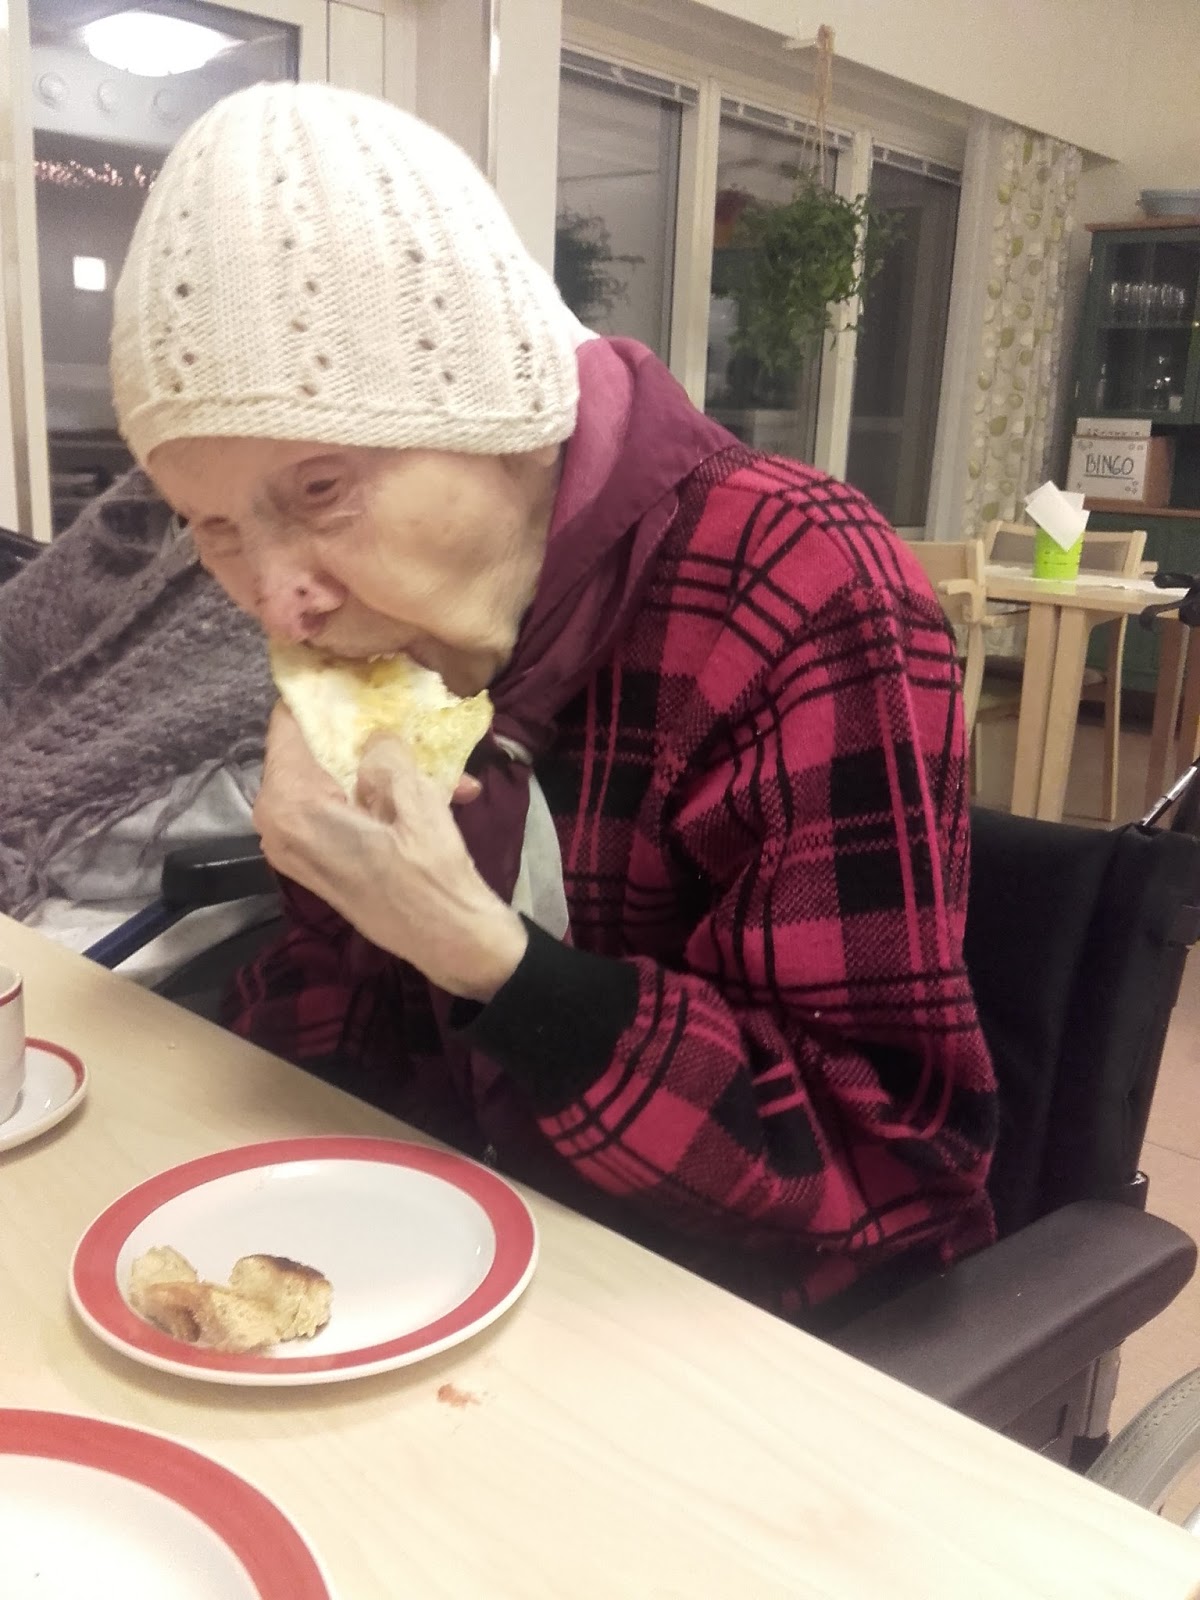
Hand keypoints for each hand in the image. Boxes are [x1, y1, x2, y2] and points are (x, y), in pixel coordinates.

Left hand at [253, 707, 527, 1000]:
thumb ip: (383, 754)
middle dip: (359, 731)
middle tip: (405, 715)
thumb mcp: (415, 800)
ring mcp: (296, 845)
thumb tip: (372, 734)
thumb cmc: (431, 876)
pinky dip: (382, 797)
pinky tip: (440, 794)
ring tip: (441, 767)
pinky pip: (343, 807)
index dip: (322, 693)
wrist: (452, 945)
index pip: (289, 722)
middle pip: (311, 749)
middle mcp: (278, 823)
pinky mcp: (319, 858)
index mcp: (290, 804)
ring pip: (333, 778)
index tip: (357, 672)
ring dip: (383, 767)